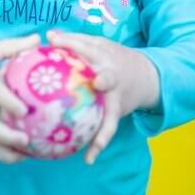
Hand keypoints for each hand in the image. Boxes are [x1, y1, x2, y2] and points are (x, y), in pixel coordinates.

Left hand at [46, 30, 158, 164]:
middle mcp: (113, 75)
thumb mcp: (98, 45)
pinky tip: (88, 159)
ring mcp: (117, 95)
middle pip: (109, 77)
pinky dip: (99, 144)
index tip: (53, 41)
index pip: (87, 46)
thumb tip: (48, 35)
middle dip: (105, 79)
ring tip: (96, 144)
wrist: (145, 75)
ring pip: (111, 113)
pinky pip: (108, 129)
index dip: (71, 42)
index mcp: (105, 54)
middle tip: (97, 83)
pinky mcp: (118, 111)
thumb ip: (75, 41)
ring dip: (105, 128)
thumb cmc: (111, 58)